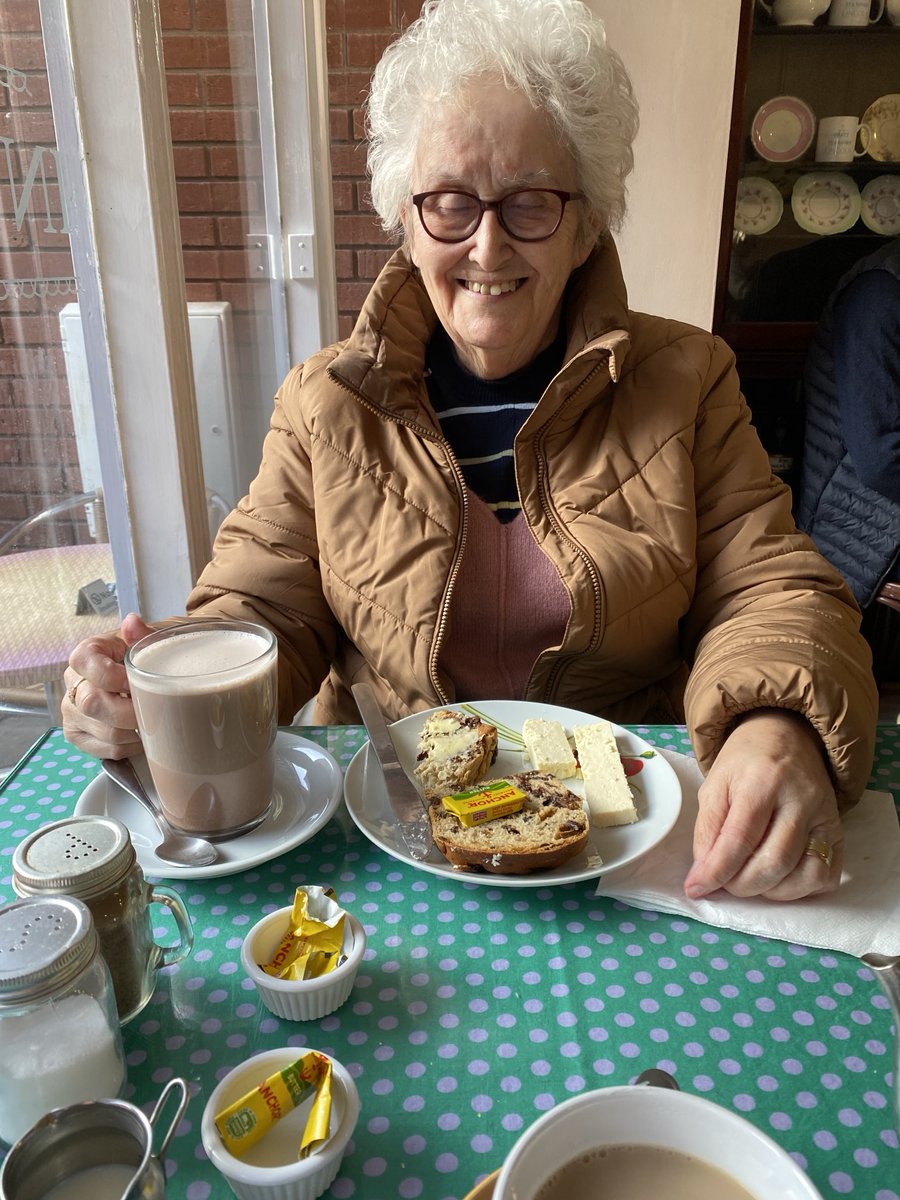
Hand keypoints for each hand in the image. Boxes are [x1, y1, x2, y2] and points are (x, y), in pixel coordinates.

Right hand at [62, 612, 154, 759]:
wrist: (141, 675)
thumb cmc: (143, 658)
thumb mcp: (145, 642)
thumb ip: (141, 634)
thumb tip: (133, 622)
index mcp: (86, 655)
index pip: (86, 663)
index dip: (112, 676)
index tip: (135, 681)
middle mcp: (73, 683)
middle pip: (93, 704)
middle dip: (130, 711)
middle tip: (155, 708)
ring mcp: (72, 712)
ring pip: (105, 732)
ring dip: (136, 730)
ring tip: (153, 719)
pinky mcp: (79, 736)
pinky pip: (108, 750)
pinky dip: (132, 746)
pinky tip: (142, 734)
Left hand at [683, 710, 842, 901]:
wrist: (787, 739)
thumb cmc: (746, 763)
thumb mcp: (715, 784)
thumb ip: (708, 829)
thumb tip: (704, 873)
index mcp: (763, 779)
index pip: (740, 838)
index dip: (716, 871)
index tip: (696, 888)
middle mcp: (802, 799)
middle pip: (774, 862)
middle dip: (741, 885)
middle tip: (723, 882)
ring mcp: (826, 817)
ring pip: (803, 875)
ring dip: (769, 892)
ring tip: (747, 879)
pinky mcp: (839, 832)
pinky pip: (825, 876)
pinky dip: (798, 889)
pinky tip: (776, 878)